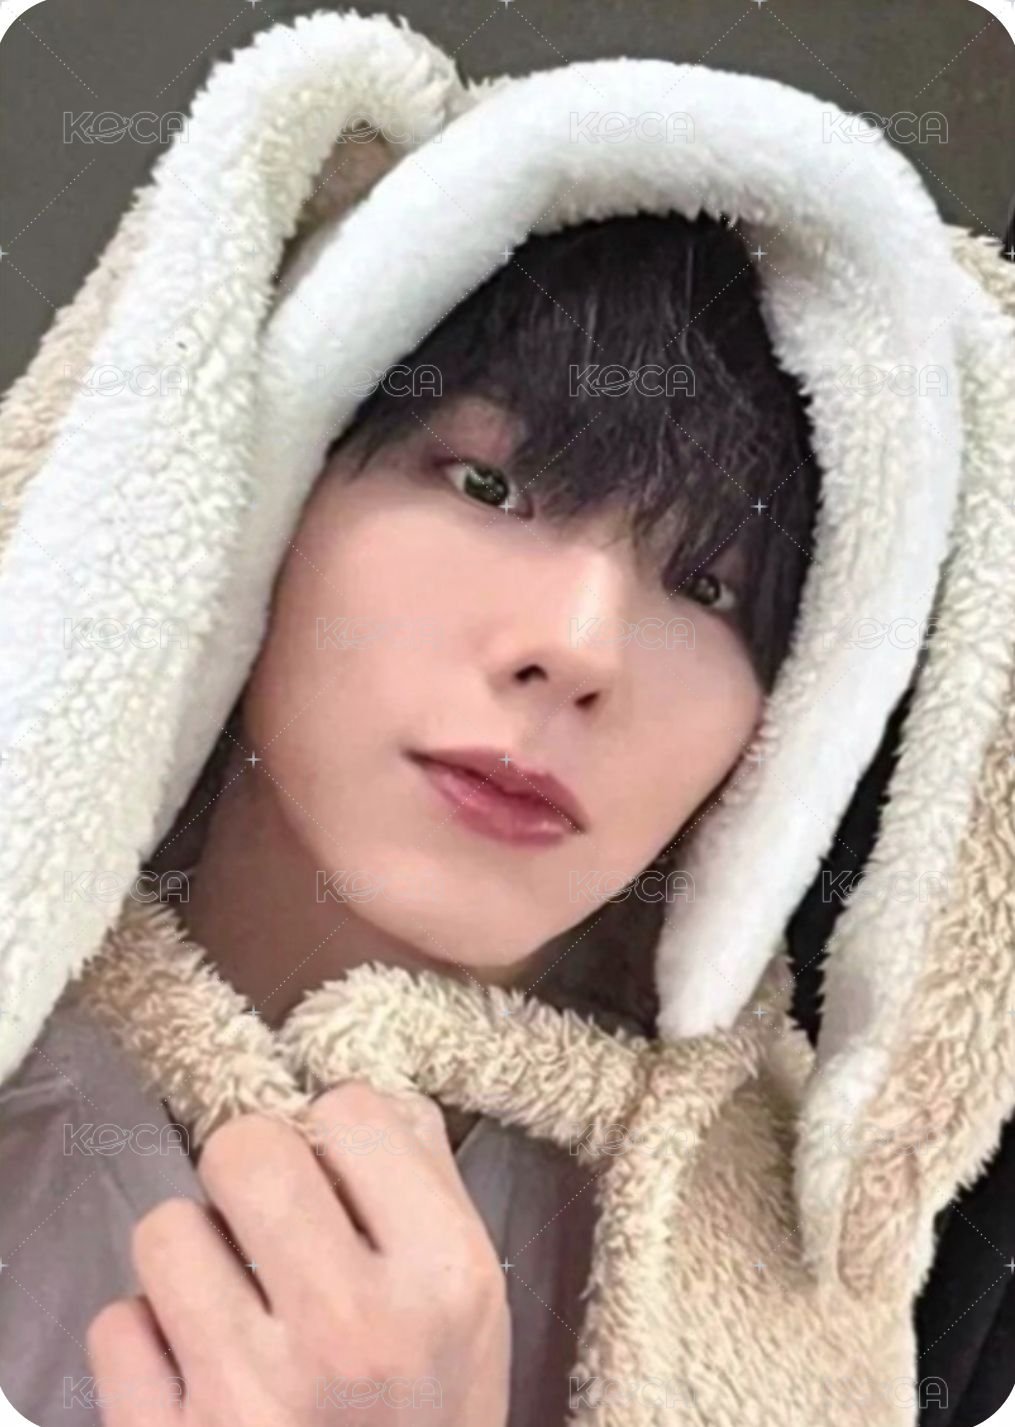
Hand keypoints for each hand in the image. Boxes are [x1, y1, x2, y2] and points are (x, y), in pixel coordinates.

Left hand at [86, 1082, 510, 1424]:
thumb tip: (346, 1094)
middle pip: (244, 1147)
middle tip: (269, 1219)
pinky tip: (194, 1368)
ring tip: (231, 1299)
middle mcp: (350, 1327)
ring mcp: (251, 1394)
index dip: (341, 1135)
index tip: (341, 1175)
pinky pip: (117, 1326)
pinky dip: (149, 1342)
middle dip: (252, 1171)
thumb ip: (426, 1183)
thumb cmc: (431, 1414)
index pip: (353, 1110)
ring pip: (165, 1228)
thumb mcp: (472, 1303)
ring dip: (193, 1255)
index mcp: (441, 1276)